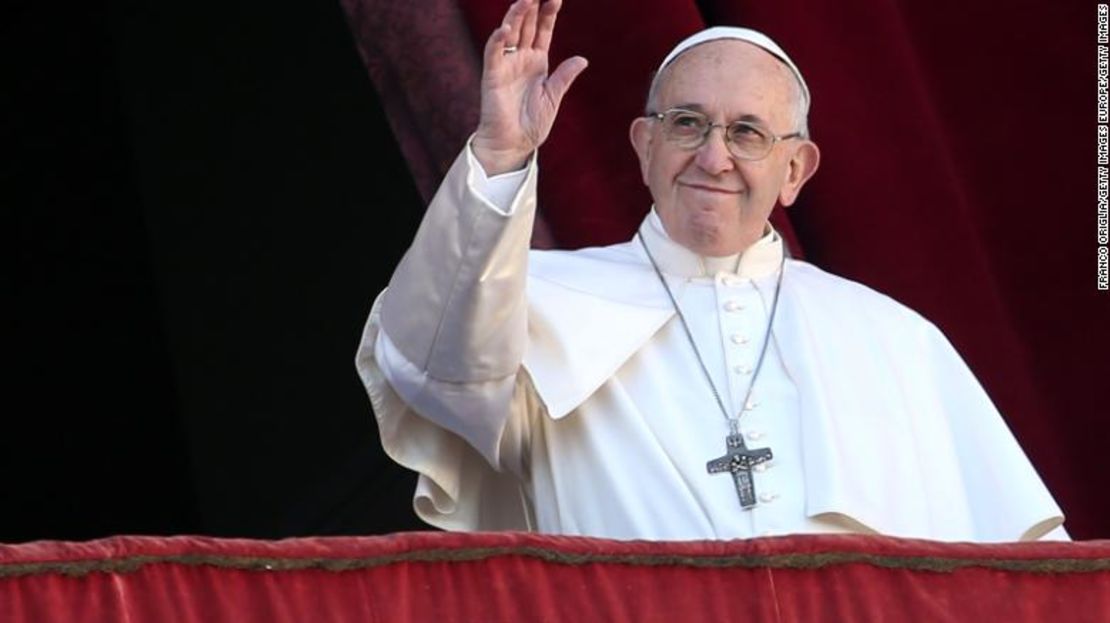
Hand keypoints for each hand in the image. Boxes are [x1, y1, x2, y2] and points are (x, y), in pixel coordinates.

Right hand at [472, 0, 587, 174]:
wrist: (513, 145)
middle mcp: (520, 58)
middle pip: (526, 24)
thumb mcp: (553, 99)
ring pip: (510, 32)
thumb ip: (564, 78)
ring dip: (516, 15)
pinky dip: (498, 40)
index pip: (543, 30)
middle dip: (532, 5)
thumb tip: (582, 59)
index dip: (549, 13)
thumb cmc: (531, 124)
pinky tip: (505, 29)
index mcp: (537, 62)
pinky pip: (494, 54)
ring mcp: (506, 65)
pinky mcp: (492, 76)